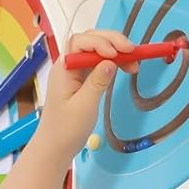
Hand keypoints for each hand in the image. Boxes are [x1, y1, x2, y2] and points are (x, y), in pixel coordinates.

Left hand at [36, 30, 136, 162]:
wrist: (55, 147)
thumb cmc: (65, 129)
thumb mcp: (84, 106)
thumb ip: (97, 82)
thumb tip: (111, 62)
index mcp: (64, 69)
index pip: (81, 42)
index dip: (101, 42)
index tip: (118, 53)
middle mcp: (68, 66)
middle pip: (90, 41)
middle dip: (112, 42)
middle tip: (132, 52)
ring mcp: (75, 72)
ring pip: (96, 51)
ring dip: (116, 52)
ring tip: (134, 62)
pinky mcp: (82, 80)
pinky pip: (99, 63)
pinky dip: (114, 63)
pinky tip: (126, 68)